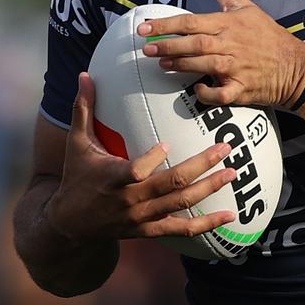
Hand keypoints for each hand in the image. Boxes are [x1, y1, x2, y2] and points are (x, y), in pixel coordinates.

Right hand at [46, 73, 236, 242]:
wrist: (71, 224)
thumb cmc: (77, 177)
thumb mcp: (77, 144)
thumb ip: (83, 109)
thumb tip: (85, 75)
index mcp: (114, 178)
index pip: (136, 171)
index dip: (153, 159)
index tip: (168, 143)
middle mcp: (131, 200)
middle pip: (172, 184)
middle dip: (202, 165)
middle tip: (225, 148)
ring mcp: (143, 217)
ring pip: (181, 204)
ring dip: (209, 188)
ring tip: (232, 173)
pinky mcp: (150, 230)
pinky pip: (182, 229)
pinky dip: (207, 224)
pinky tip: (229, 216)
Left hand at [138, 0, 304, 106]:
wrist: (294, 65)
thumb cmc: (266, 34)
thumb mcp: (242, 4)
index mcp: (228, 23)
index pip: (191, 21)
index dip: (166, 25)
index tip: (144, 28)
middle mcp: (231, 44)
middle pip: (194, 44)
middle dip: (169, 46)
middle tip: (146, 49)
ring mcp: (237, 67)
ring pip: (204, 65)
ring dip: (181, 65)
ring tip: (162, 65)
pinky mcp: (242, 88)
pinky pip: (222, 93)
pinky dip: (208, 93)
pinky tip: (197, 89)